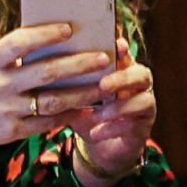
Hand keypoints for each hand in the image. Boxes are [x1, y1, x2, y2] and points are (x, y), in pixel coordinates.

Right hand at [0, 23, 110, 154]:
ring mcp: (5, 110)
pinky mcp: (11, 131)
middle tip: (104, 58)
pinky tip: (86, 108)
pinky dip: (68, 115)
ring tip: (103, 86)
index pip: (19, 43)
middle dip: (79, 65)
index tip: (68, 28)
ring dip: (82, 94)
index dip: (44, 35)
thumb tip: (61, 37)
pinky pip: (46, 123)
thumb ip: (18, 54)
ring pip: (52, 102)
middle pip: (46, 73)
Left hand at [69, 39, 157, 186]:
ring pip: (144, 99)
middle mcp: (137, 84)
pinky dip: (112, 128)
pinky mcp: (144, 126)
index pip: (126, 54)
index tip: (116, 45)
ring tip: (96, 114)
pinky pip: (134, 124)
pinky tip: (95, 133)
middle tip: (103, 85)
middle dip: (122, 78)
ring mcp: (144, 104)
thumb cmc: (84, 110)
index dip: (123, 49)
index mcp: (121, 69)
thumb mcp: (73, 94)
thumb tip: (42, 65)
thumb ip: (67, 80)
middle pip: (141, 74)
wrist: (98, 141)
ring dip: (118, 107)